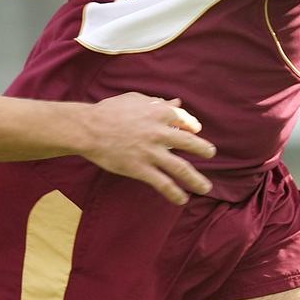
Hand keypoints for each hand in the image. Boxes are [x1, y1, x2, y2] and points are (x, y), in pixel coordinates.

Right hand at [81, 92, 215, 204]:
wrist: (88, 128)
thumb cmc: (110, 111)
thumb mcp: (135, 100)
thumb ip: (157, 103)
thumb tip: (177, 102)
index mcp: (159, 113)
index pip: (185, 120)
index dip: (193, 127)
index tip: (196, 132)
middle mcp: (159, 133)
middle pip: (190, 144)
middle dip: (204, 150)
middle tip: (211, 154)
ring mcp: (151, 152)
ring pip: (181, 168)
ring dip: (196, 180)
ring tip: (205, 187)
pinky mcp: (140, 168)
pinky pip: (163, 184)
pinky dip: (175, 193)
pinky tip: (182, 199)